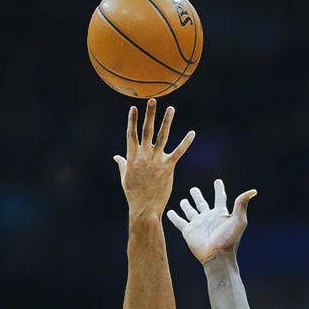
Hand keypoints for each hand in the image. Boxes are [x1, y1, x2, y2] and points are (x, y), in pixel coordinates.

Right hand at [114, 98, 194, 218]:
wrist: (144, 209)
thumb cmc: (133, 194)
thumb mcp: (124, 178)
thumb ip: (122, 164)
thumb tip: (116, 157)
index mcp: (132, 157)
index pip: (131, 134)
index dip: (132, 120)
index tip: (133, 108)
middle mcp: (143, 156)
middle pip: (146, 131)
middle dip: (149, 115)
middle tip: (152, 100)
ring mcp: (156, 161)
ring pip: (162, 137)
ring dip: (167, 121)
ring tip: (171, 109)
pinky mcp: (168, 168)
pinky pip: (178, 152)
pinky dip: (186, 142)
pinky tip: (192, 133)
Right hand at [167, 179, 256, 263]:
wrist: (217, 256)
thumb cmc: (229, 239)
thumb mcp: (239, 220)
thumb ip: (241, 204)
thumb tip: (253, 191)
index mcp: (220, 214)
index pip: (220, 198)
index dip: (219, 189)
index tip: (217, 181)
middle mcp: (208, 217)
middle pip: (202, 203)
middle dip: (197, 196)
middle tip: (194, 189)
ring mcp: (198, 224)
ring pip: (190, 211)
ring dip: (186, 206)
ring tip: (183, 201)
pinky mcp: (188, 231)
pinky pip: (179, 221)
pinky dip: (174, 217)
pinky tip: (169, 212)